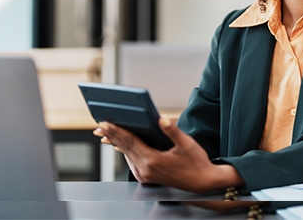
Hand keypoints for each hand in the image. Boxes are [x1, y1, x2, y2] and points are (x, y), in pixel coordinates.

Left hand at [92, 118, 243, 193]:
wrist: (202, 183)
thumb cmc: (196, 163)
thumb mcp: (187, 144)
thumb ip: (172, 130)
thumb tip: (161, 118)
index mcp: (153, 161)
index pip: (130, 141)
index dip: (116, 130)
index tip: (105, 122)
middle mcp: (145, 170)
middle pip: (124, 148)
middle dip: (112, 135)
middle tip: (100, 125)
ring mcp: (145, 176)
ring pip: (127, 155)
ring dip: (117, 143)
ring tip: (108, 133)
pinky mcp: (147, 178)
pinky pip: (132, 161)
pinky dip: (125, 151)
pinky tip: (122, 145)